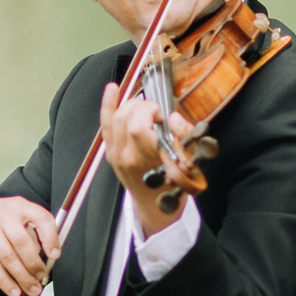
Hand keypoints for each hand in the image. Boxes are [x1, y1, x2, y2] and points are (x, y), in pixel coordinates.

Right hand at [0, 195, 61, 295]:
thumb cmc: (1, 218)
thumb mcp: (18, 215)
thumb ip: (34, 232)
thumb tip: (48, 260)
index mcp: (21, 206)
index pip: (41, 218)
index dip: (50, 237)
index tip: (55, 255)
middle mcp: (4, 215)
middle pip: (21, 242)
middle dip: (34, 264)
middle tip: (41, 277)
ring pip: (7, 257)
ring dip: (22, 277)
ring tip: (32, 288)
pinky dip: (5, 282)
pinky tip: (14, 290)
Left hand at [100, 81, 196, 235]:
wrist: (155, 206)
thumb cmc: (174, 184)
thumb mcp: (190, 161)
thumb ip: (184, 135)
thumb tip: (173, 116)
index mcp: (148, 159)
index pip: (138, 125)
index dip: (150, 112)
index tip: (162, 116)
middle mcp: (128, 156)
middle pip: (126, 117)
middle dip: (143, 106)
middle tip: (156, 114)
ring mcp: (116, 155)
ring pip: (116, 117)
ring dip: (131, 105)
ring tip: (145, 109)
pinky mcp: (111, 153)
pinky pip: (105, 124)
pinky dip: (108, 104)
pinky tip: (112, 88)